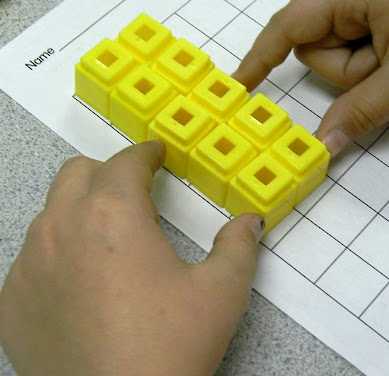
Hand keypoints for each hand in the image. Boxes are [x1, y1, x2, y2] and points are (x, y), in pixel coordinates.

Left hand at [0, 141, 263, 375]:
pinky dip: (56, 255)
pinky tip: (81, 286)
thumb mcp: (220, 294)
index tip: (157, 154)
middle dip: (108, 174)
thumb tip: (249, 222)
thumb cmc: (167, 350)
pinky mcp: (11, 302)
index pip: (126, 161)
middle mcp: (62, 227)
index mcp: (112, 214)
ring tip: (110, 244)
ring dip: (80, 212)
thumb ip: (238, 246)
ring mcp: (30, 265)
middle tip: (135, 195)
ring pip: (52, 212)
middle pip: (78, 173)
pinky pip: (31, 258)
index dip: (146, 153)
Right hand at [233, 0, 388, 154]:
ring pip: (336, 45)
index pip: (287, 26)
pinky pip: (353, 38)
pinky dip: (370, 56)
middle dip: (348, 68)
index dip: (260, 57)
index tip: (238, 86)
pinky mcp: (376, 0)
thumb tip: (320, 147)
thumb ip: (357, 112)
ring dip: (364, 65)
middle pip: (315, 43)